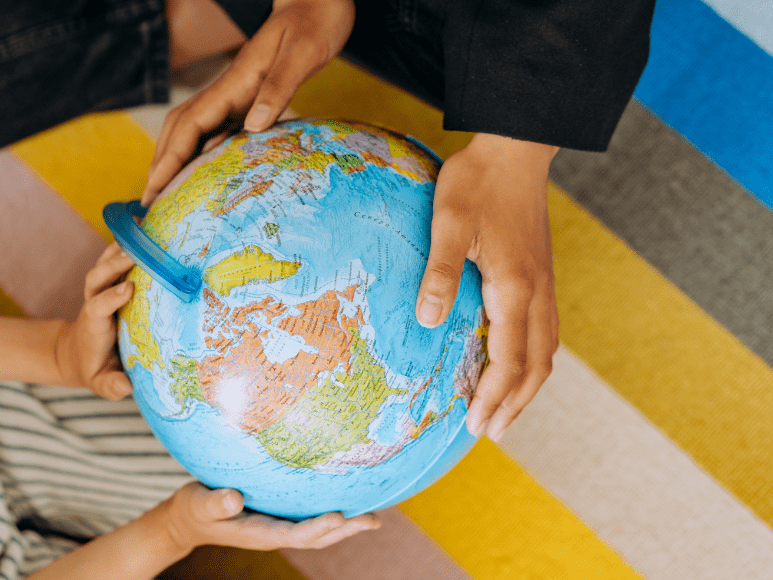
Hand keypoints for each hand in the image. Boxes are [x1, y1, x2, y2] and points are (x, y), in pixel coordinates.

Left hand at [57, 244, 135, 399]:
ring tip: (141, 232)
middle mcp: (94, 302)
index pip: (98, 306)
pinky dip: (125, 244)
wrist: (78, 353)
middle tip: (135, 254)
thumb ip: (112, 386)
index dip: (112, 297)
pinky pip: (113, 260)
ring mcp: (99, 290)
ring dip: (119, 249)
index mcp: (93, 324)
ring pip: (104, 264)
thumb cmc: (95, 369)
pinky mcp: (108, 283)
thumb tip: (126, 387)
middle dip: (113, 265)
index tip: (129, 288)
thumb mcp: (101, 383)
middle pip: (97, 277)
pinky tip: (142, 227)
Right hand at [143, 0, 354, 203]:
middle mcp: (228, 90)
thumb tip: (252, 125)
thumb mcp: (302, 54)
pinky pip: (216, 130)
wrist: (319, 3)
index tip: (154, 186)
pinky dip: (201, 153)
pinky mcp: (247, 98)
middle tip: (150, 200)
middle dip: (161, 163)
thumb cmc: (315, 23)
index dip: (169, 157)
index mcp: (235, 82)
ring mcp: (236, 95)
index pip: (189, 123)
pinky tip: (202, 173)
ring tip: (166, 193)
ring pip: (193, 130)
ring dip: (176, 159)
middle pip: (180, 128)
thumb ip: (278, 87)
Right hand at [160, 482, 380, 552]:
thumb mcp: (197, 504)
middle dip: (346, 529)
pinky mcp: (277, 517)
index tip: (340, 515)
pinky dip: (329, 510)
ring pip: (317, 529)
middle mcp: (274, 533)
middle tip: (375, 519)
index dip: (319, 527)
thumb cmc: (193, 510)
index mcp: (259, 534)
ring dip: (346, 524)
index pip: (296, 534)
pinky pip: (308, 516)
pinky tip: (344, 497)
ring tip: (374, 515)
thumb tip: (234, 498)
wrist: (189, 520)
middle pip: (317, 537)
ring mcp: (278, 526)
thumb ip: (214, 503)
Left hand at [415, 133, 559, 441]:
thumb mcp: (447, 223)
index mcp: (515, 288)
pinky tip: (515, 362)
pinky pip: (545, 330)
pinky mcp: (542, 274)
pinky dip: (533, 359)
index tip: (475, 424)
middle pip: (536, 365)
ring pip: (546, 350)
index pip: (510, 359)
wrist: (516, 147)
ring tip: (505, 410)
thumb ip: (439, 273)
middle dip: (514, 404)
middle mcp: (538, 293)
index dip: (494, 397)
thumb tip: (427, 320)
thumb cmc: (477, 182)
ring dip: (527, 385)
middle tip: (489, 432)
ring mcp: (545, 284)